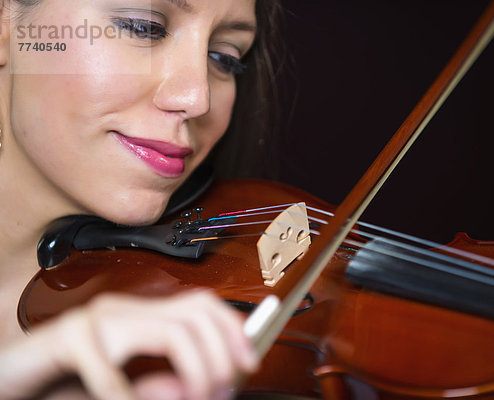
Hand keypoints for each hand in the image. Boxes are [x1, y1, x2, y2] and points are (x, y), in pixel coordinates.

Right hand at [0, 290, 257, 399]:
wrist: (4, 379)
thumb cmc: (60, 386)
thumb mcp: (120, 392)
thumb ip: (155, 387)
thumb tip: (195, 385)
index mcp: (139, 317)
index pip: (201, 305)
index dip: (233, 329)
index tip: (251, 360)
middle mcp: (122, 309)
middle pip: (196, 314)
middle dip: (221, 355)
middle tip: (222, 392)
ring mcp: (96, 319)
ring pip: (171, 332)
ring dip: (194, 372)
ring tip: (195, 399)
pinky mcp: (67, 337)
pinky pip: (112, 370)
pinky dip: (126, 398)